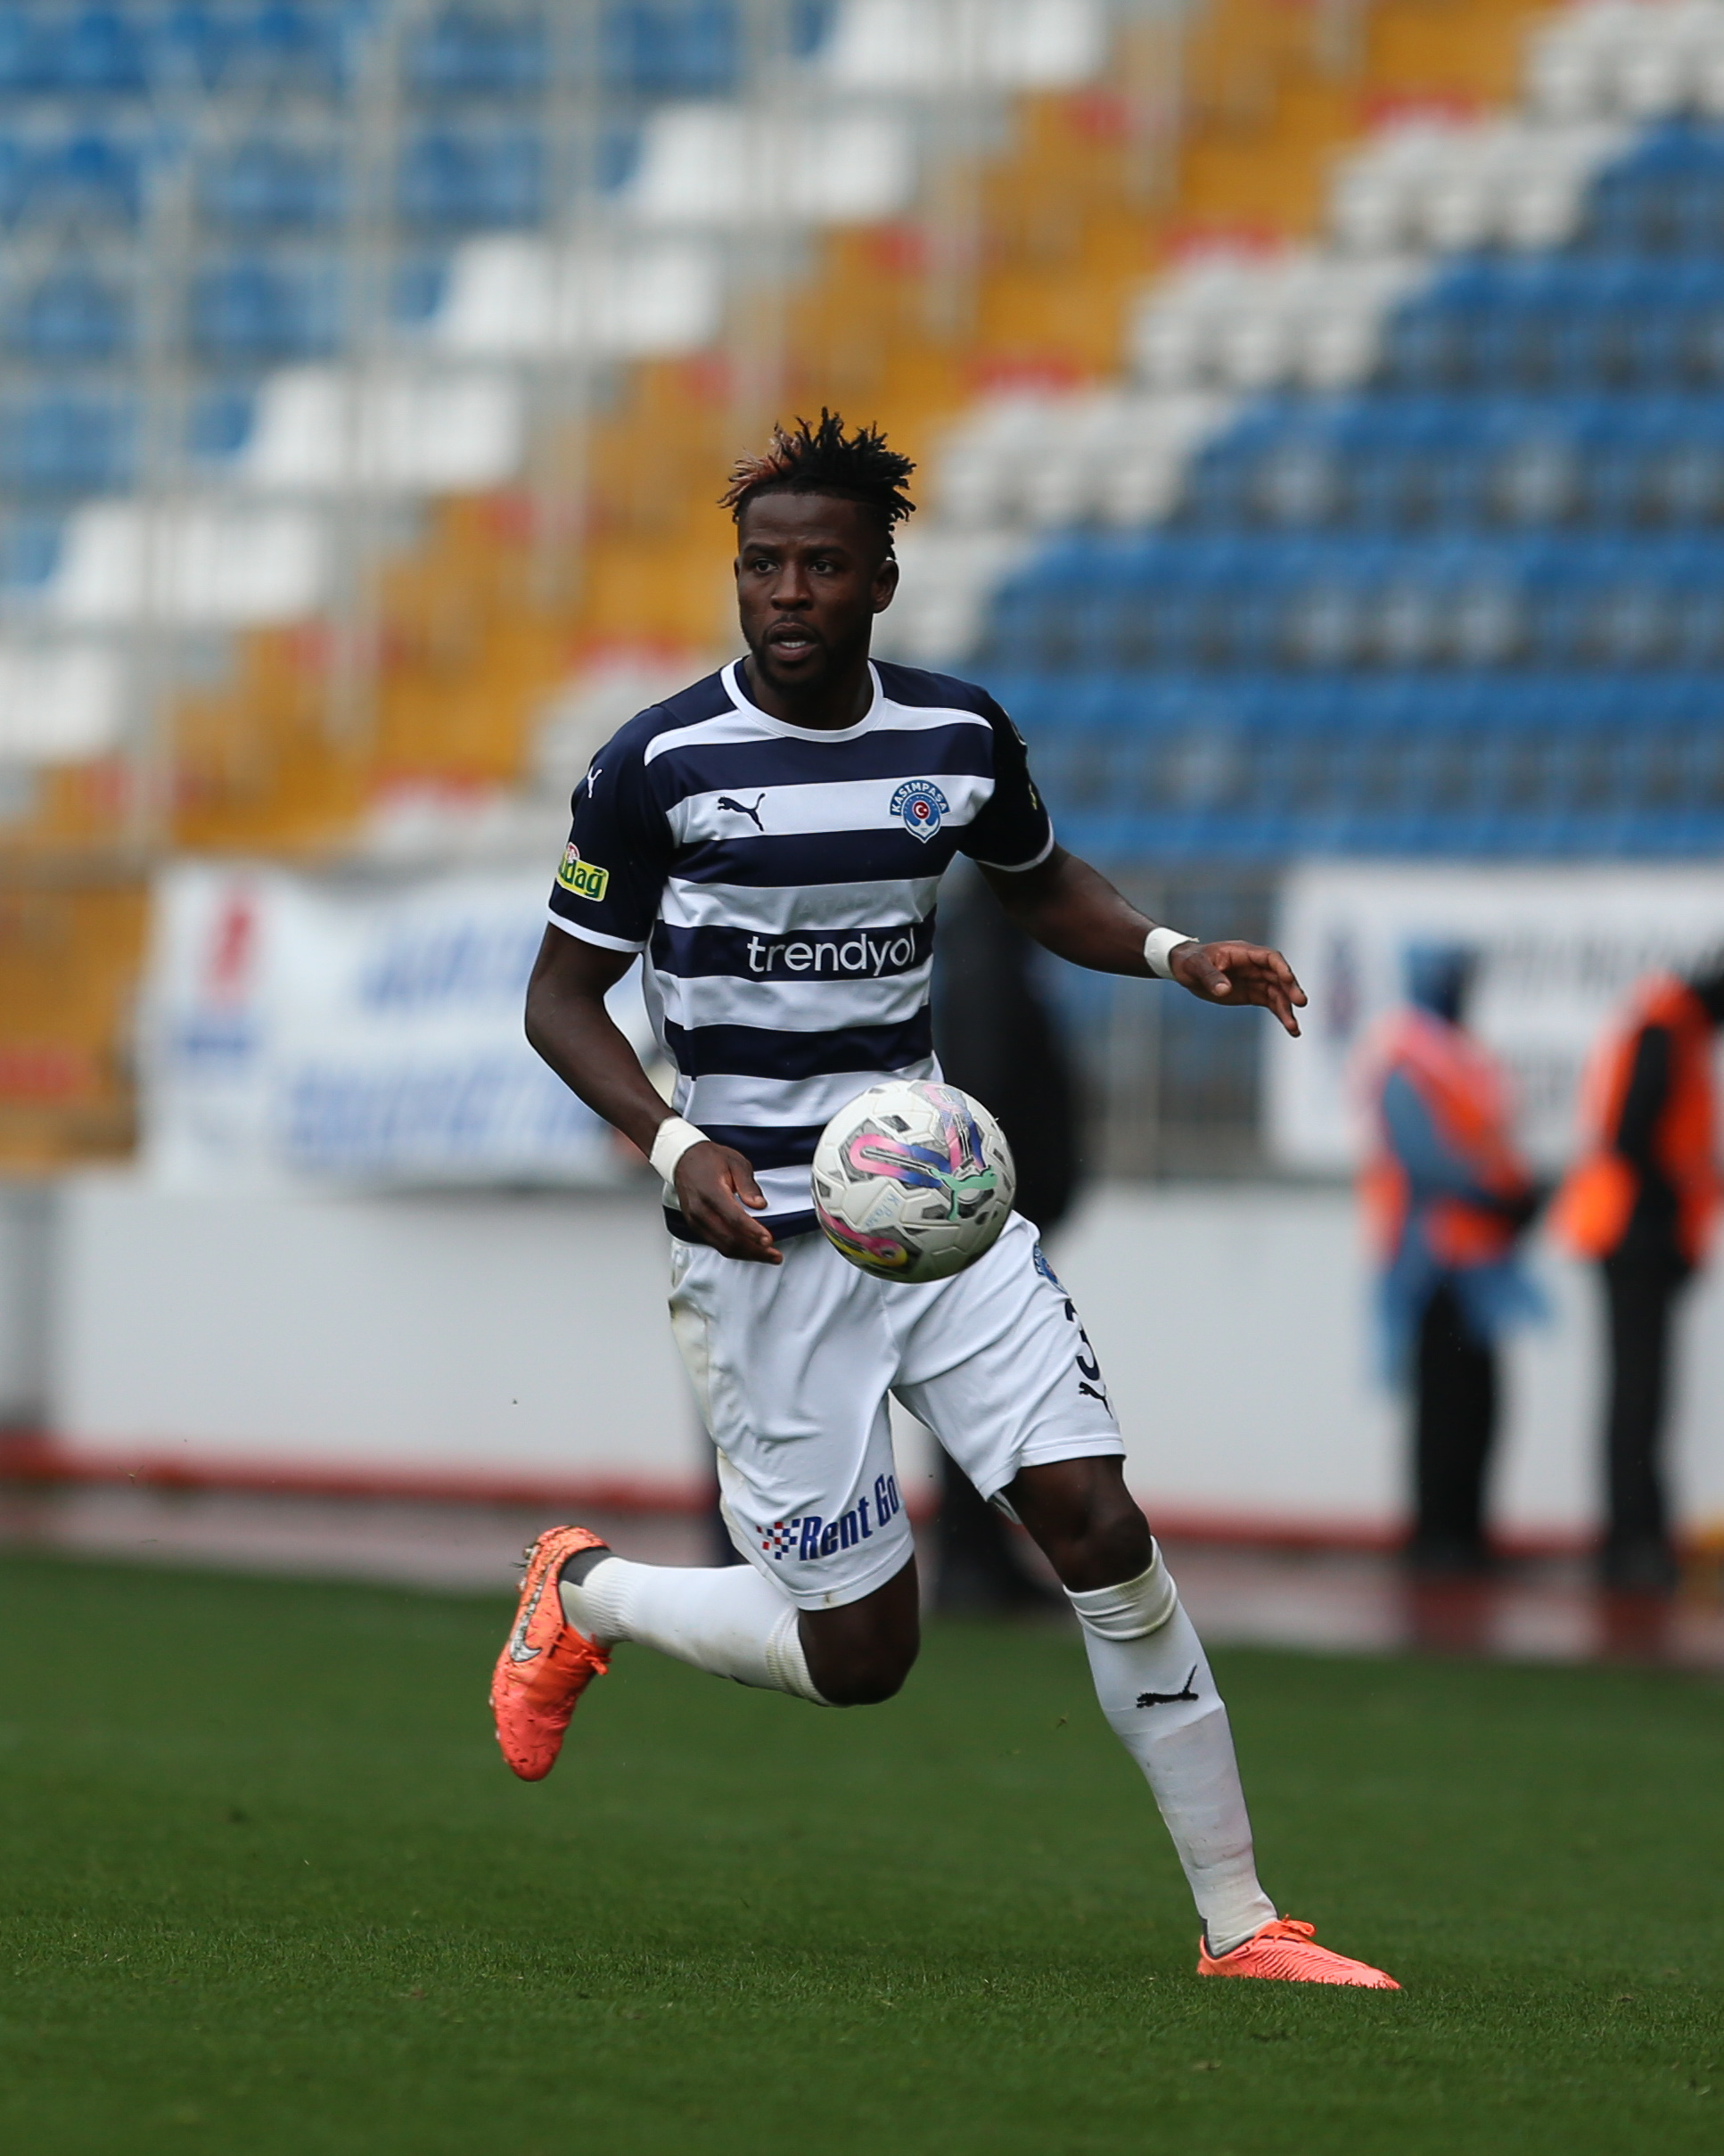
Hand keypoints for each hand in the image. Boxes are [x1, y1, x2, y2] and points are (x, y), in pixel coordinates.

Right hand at [672, 1141, 782, 1263]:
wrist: (683, 1159)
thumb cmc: (710, 1159)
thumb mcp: (735, 1162)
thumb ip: (748, 1185)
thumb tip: (760, 1205)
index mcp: (711, 1192)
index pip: (734, 1219)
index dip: (753, 1232)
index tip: (769, 1240)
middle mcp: (700, 1210)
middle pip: (729, 1239)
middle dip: (754, 1251)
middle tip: (775, 1255)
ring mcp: (695, 1221)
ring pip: (722, 1246)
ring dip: (747, 1255)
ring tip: (767, 1256)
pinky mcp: (695, 1226)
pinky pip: (716, 1244)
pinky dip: (735, 1250)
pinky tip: (750, 1250)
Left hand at [1169, 940, 1307, 1037]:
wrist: (1185, 969)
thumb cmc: (1190, 962)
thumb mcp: (1196, 967)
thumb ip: (1211, 977)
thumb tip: (1224, 990)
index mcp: (1243, 953)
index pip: (1269, 957)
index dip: (1281, 967)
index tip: (1289, 979)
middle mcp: (1254, 966)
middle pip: (1279, 976)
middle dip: (1290, 989)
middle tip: (1300, 1003)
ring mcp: (1256, 980)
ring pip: (1278, 993)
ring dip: (1287, 1009)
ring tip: (1294, 1029)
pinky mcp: (1253, 994)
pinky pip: (1272, 1004)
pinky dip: (1282, 1015)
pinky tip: (1292, 1030)